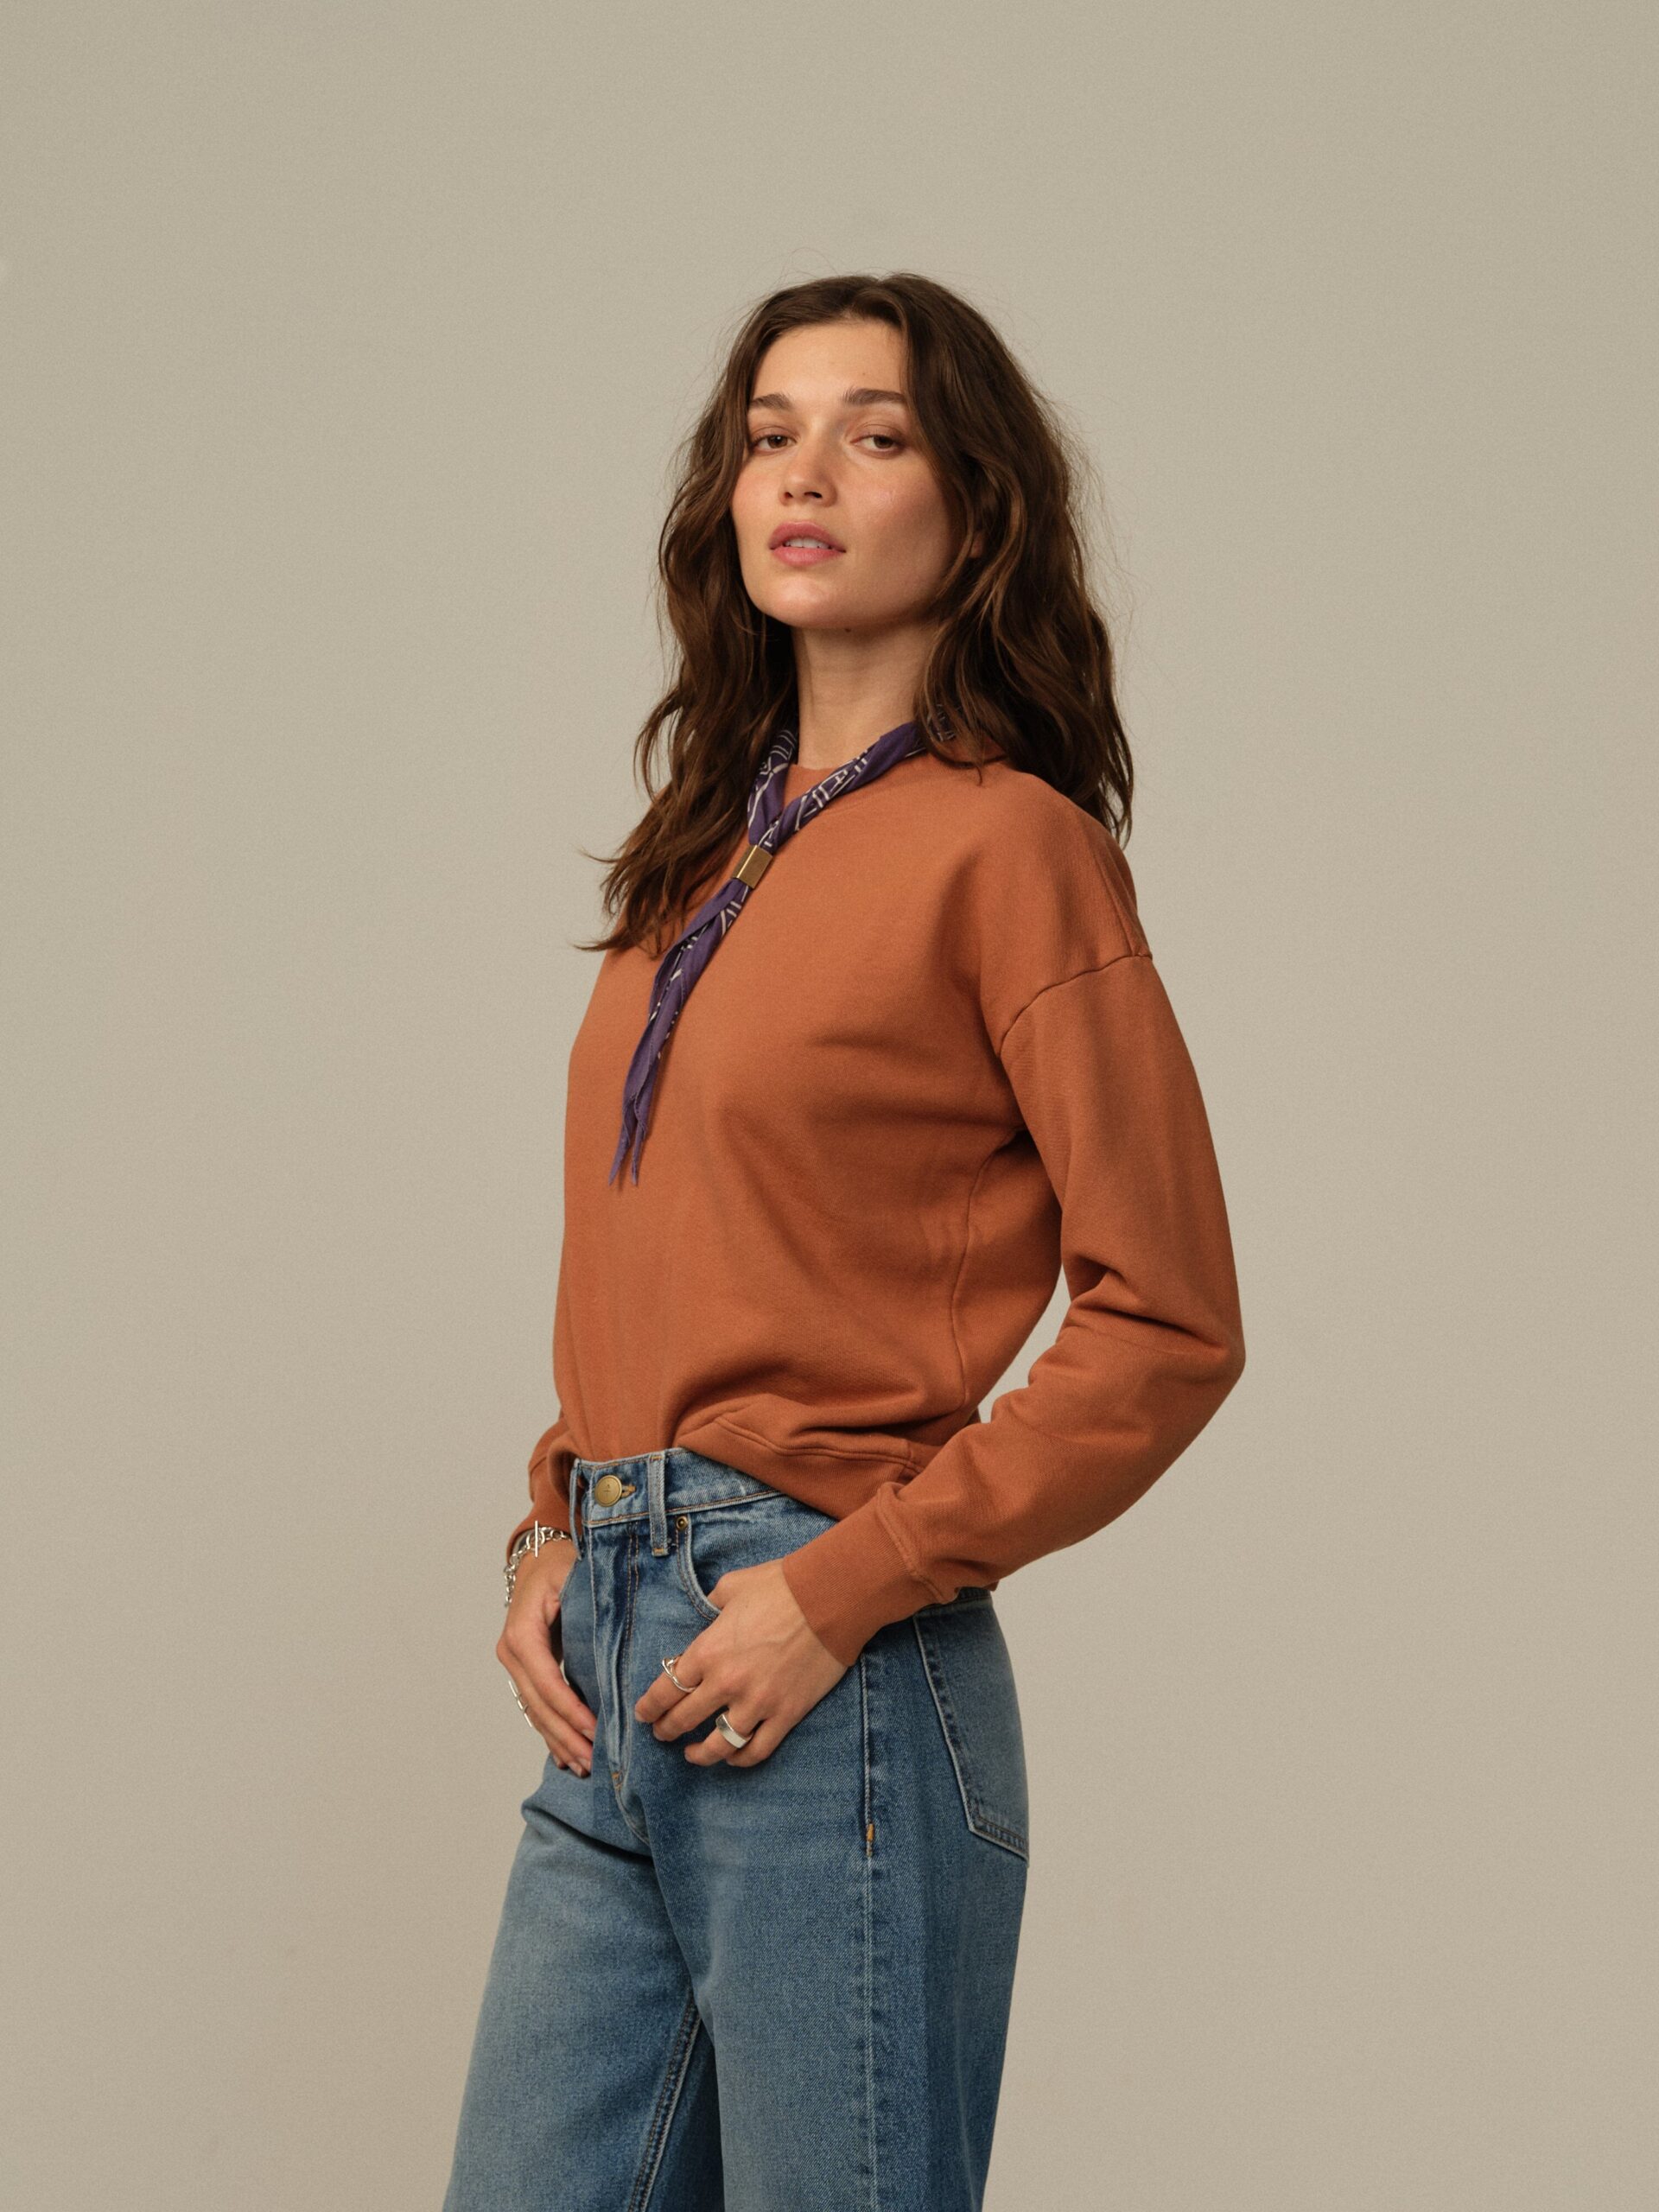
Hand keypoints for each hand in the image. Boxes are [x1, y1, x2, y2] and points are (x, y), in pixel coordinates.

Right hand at [497, 1543, 598, 1774]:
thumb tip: (619, 1637)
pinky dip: (550, 1731)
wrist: (538, 1554)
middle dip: (565, 1736)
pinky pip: (536, 1705)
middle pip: (538, 1705)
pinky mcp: (523, 1669)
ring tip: (583, 1766)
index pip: (547, 1682)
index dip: (569, 1710)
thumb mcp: (575, 1575)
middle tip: (593, 1762)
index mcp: (523, 1632)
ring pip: (535, 1711)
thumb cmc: (561, 1563)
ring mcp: (514, 1662)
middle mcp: (512, 1651)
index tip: (594, 1731)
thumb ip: (591, 1606)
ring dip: (558, 1741)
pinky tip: (564, 1756)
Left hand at [632, 1557, 847, 1766]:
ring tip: (692, 1754)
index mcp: (707, 1651)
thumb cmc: (779, 1586)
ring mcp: (757, 1703)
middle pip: (684, 1720)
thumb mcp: (731, 1586)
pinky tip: (731, 1757)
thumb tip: (707, 1615)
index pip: (666, 1690)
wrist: (830, 1598)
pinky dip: (740, 1759)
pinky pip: (757, 1750)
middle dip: (666, 1730)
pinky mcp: (786, 1714)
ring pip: (718, 1745)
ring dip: (700, 1754)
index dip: (649, 1707)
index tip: (644, 1714)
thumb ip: (711, 1605)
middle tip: (661, 1733)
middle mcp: (726, 1683)